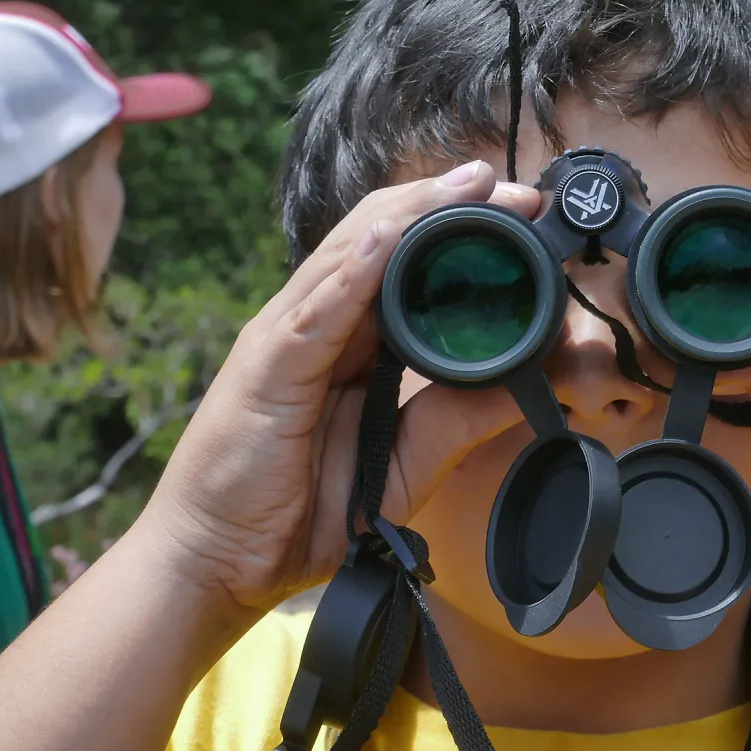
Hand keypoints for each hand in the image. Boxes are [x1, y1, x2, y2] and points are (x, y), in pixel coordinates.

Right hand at [143, 162, 538, 611]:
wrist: (218, 563)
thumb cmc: (299, 509)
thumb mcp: (408, 461)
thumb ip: (462, 418)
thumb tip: (531, 383)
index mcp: (352, 341)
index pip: (408, 263)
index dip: (463, 233)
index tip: (526, 219)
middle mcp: (321, 324)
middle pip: (385, 240)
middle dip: (450, 207)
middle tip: (516, 191)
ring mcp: (289, 336)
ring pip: (353, 253)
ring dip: (414, 215)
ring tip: (469, 187)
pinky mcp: (267, 363)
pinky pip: (316, 306)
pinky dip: (355, 267)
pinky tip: (391, 238)